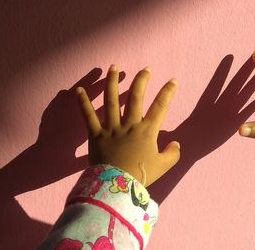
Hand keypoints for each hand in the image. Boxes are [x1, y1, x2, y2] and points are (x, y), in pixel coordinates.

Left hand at [76, 65, 179, 186]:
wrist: (117, 186)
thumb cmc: (140, 176)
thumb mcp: (162, 166)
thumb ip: (172, 153)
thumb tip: (176, 144)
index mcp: (146, 131)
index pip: (161, 106)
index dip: (168, 92)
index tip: (173, 80)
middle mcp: (129, 124)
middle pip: (136, 97)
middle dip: (142, 80)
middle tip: (146, 69)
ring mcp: (111, 127)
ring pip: (111, 100)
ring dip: (113, 82)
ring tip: (114, 67)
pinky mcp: (96, 134)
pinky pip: (88, 116)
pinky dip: (82, 103)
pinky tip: (78, 90)